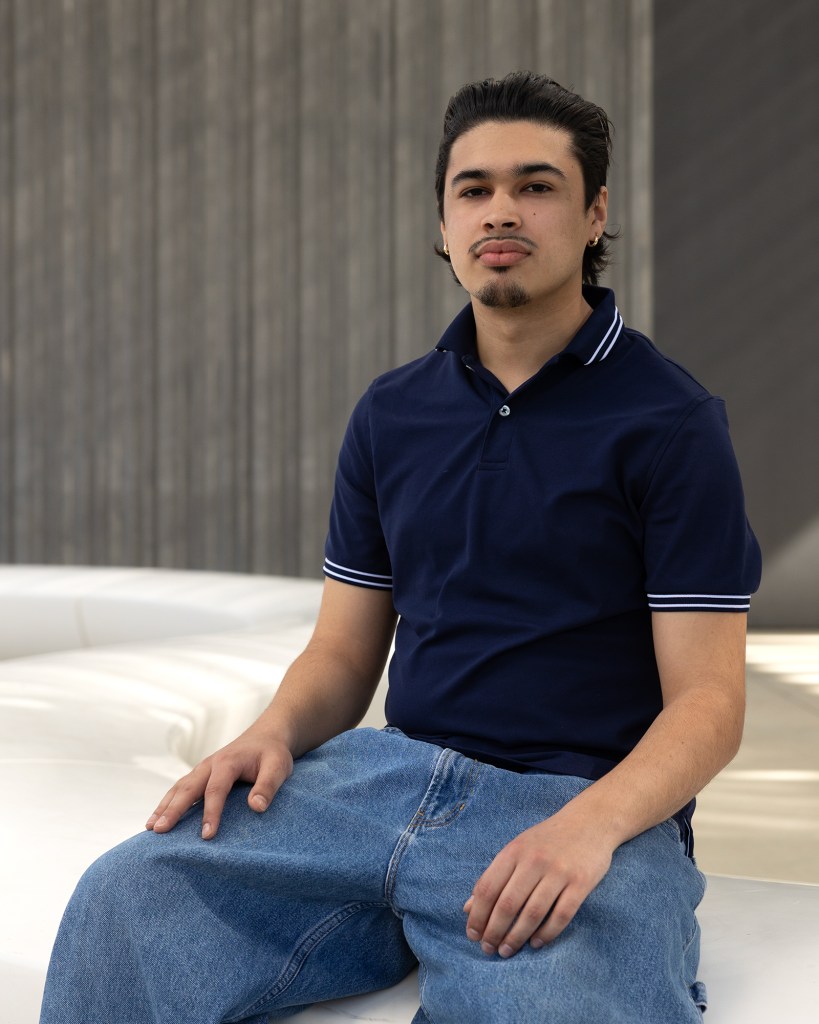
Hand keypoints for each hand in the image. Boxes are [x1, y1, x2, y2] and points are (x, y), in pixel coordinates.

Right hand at [145, 725, 293, 839]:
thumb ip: (268, 785)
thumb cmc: (273, 753)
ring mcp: (203, 769)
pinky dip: (168, 802)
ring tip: (151, 828)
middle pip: (187, 788)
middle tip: (159, 831)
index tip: (207, 836)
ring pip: (179, 787)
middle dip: (172, 810)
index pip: (216, 790)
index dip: (211, 813)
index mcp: (228, 762)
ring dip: (164, 807)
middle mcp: (210, 764)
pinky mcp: (202, 775)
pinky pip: (181, 788)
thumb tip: (256, 807)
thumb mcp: (278, 767)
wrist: (267, 735)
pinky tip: (159, 818)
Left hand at [463, 808, 614, 957]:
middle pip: (508, 904)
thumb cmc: (547, 839)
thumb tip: (468, 908)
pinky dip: (546, 934)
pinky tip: (536, 943)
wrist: (589, 821)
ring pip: (532, 913)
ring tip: (507, 951)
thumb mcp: (517, 849)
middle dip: (494, 932)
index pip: (488, 888)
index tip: (473, 935)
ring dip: (517, 937)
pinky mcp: (581, 883)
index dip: (478, 916)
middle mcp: (534, 860)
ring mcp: (559, 872)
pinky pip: (561, 915)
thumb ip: (494, 877)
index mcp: (514, 851)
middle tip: (489, 950)